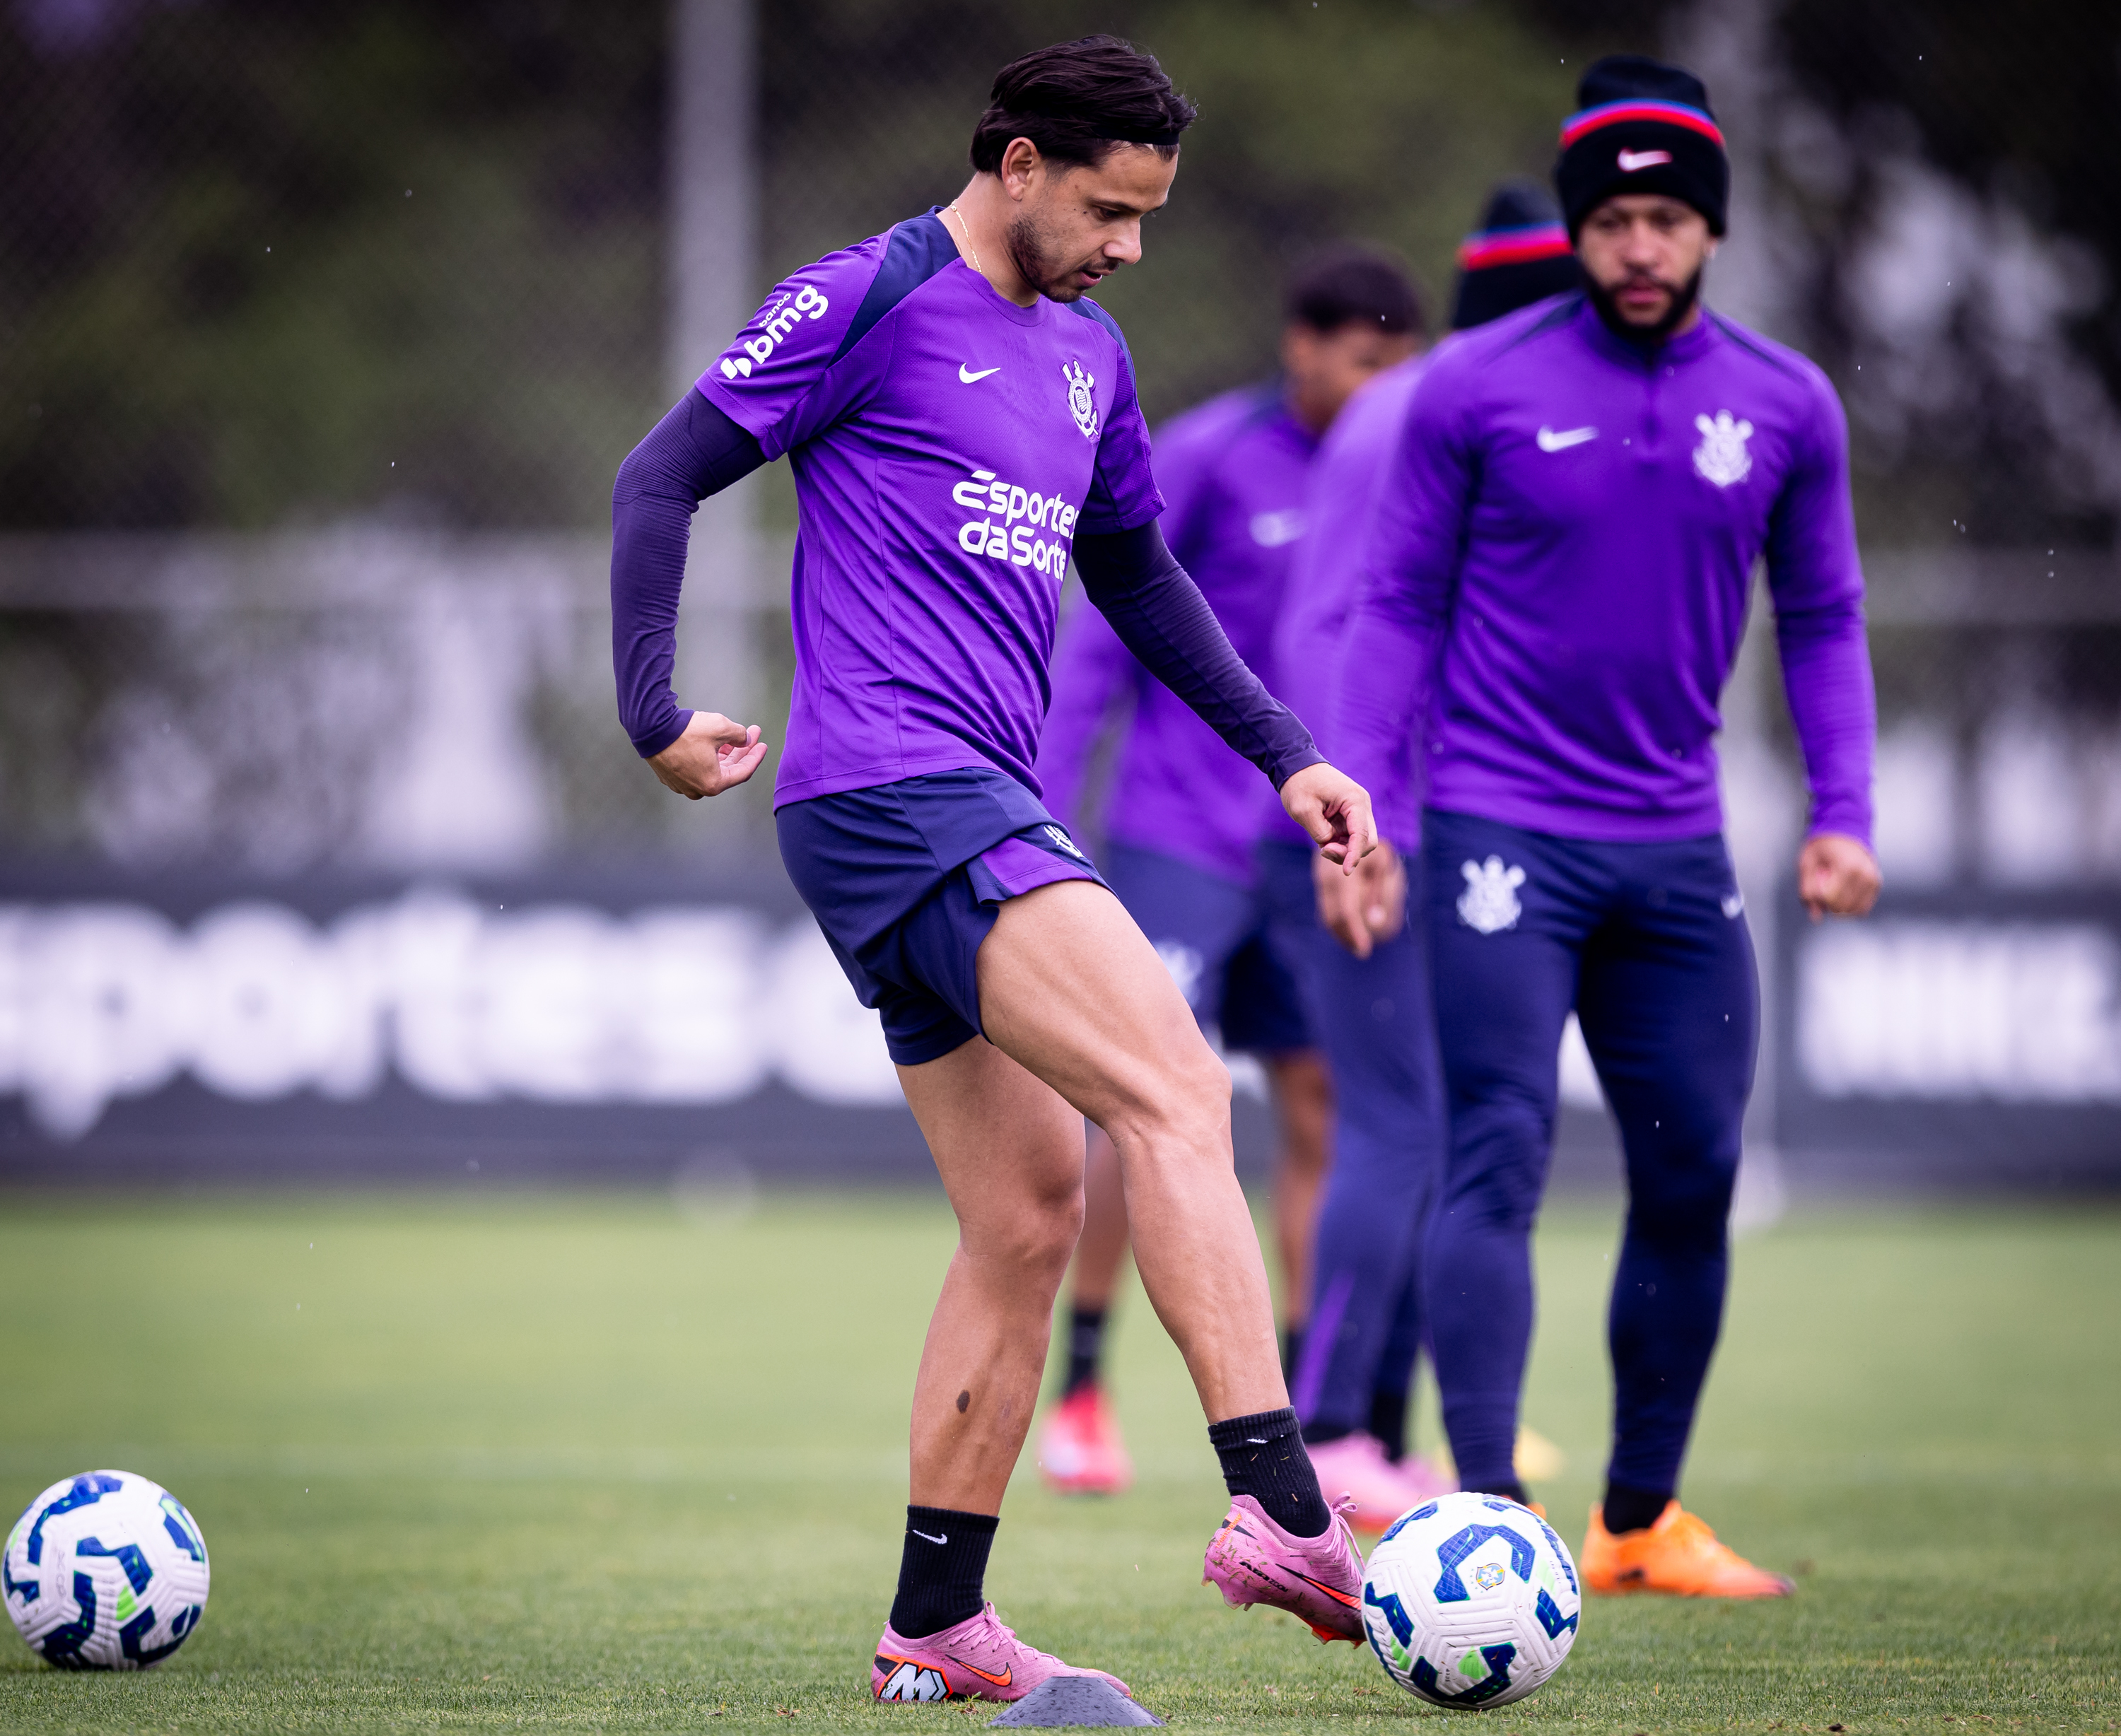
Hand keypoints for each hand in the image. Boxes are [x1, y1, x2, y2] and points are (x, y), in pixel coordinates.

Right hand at [647, 710, 768, 799]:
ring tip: (733, 737)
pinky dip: (707, 756)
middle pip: (727, 770)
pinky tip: (714, 743)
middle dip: (741, 751)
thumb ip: (739, 735)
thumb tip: (745, 740)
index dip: (755, 756)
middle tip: (751, 735)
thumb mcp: (721, 727)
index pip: (743, 772)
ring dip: (725, 753)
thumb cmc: (686, 731)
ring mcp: (681, 784)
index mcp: (712, 784)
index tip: (762, 743)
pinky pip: (695, 767)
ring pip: (711, 769)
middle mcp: (697, 789)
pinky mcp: (670, 775)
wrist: (650, 728)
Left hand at [1280, 761, 1377, 868]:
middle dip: (1349, 853)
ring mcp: (1357, 810)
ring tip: (1322, 844)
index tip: (1346, 872)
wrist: (1297, 766)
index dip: (1354, 856)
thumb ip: (1320, 833)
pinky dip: (1340, 844)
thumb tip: (1332, 845)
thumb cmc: (1300, 785)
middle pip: (1368, 841)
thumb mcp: (1303, 811)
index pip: (1362, 835)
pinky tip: (1324, 840)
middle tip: (1324, 849)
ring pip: (1360, 841)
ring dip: (1344, 849)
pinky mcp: (1350, 816)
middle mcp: (1362, 805)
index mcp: (1355, 800)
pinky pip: (1351, 837)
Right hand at [1314, 839, 1404, 958]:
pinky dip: (1336, 922)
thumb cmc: (1376, 847)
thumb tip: (1376, 922)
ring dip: (1341, 933)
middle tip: (1362, 952)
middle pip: (1332, 916)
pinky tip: (1348, 932)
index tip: (1364, 950)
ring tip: (1356, 946)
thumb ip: (1379, 893)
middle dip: (1347, 937)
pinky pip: (1326, 906)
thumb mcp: (1383, 866)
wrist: (1354, 822)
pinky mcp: (1322, 881)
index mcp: (1343, 873)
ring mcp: (1322, 879)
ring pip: (1326, 913)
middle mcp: (1327, 877)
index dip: (1355, 933)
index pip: (1346, 911)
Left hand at [1796, 831, 1880, 920]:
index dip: (1820, 901)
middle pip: (1845, 907)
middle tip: (1822, 891)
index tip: (1815, 891)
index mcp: (1847, 867)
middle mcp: (1864, 874)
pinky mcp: (1877, 882)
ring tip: (1833, 891)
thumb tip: (1816, 917)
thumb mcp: (1807, 863)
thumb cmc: (1822, 845)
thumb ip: (1808, 889)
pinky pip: (1865, 905)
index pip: (1833, 900)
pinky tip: (1843, 896)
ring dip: (1842, 908)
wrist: (1845, 829)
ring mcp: (1873, 878)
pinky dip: (1853, 906)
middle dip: (1830, 906)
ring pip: (1857, 910)